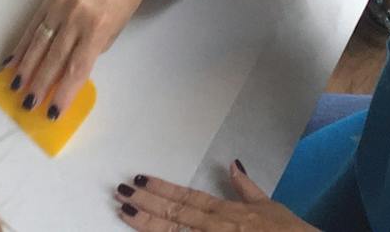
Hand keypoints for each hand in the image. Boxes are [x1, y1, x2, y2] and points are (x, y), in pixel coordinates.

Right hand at [5, 0, 148, 114]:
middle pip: (54, 58)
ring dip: (25, 67)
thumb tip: (67, 72)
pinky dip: (22, 44)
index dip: (63, 93)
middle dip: (40, 84)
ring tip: (15, 86)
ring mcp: (60, 6)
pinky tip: (13, 60)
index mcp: (97, 29)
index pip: (77, 68)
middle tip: (28, 104)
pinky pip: (33, 24)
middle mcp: (76, 18)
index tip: (52, 112)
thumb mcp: (114, 30)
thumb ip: (91, 50)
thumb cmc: (123, 0)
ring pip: (39, 42)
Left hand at [109, 164, 310, 229]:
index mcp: (227, 213)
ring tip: (126, 211)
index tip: (140, 179)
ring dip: (149, 224)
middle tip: (121, 192)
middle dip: (147, 203)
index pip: (188, 198)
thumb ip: (246, 188)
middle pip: (175, 215)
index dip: (162, 188)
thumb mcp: (268, 207)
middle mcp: (218, 228)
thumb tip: (234, 164)